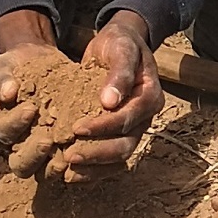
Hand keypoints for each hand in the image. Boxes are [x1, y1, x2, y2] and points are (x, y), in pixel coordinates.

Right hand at [0, 38, 66, 173]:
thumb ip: (0, 79)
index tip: (30, 108)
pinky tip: (91, 153)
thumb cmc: (16, 68)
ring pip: (44, 172)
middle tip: (48, 140)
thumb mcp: (3, 67)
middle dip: (33, 155)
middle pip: (20, 164)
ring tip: (71, 154)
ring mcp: (40, 153)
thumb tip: (7, 92)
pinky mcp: (63, 150)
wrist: (40, 64)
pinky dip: (79, 164)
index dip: (14, 124)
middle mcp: (17, 146)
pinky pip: (69, 165)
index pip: (1, 133)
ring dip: (55, 167)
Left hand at [58, 12, 162, 176]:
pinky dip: (92, 169)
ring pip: (118, 157)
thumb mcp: (122, 47)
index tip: (76, 128)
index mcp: (150, 97)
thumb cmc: (120, 44)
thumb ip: (120, 72)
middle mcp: (145, 118)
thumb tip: (109, 101)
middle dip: (97, 154)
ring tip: (67, 171)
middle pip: (126, 146)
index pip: (128, 119)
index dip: (103, 126)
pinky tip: (70, 173)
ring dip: (93, 167)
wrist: (119, 45)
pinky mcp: (119, 134)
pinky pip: (109, 159)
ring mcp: (133, 129)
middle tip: (69, 156)